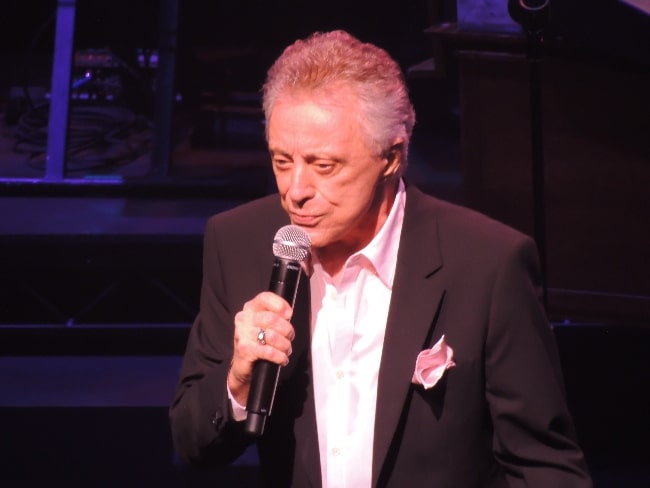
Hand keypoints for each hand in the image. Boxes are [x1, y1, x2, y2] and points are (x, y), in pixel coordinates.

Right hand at [228, 291, 295, 405]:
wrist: (242, 365)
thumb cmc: (257, 342)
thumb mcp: (264, 325)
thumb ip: (275, 316)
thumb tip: (288, 315)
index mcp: (250, 308)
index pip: (265, 298)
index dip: (280, 305)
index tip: (289, 315)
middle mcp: (244, 318)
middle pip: (272, 319)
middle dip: (287, 331)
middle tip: (289, 338)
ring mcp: (242, 334)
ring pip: (272, 336)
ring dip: (285, 345)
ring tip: (286, 350)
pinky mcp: (244, 349)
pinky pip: (269, 351)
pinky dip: (280, 356)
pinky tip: (282, 359)